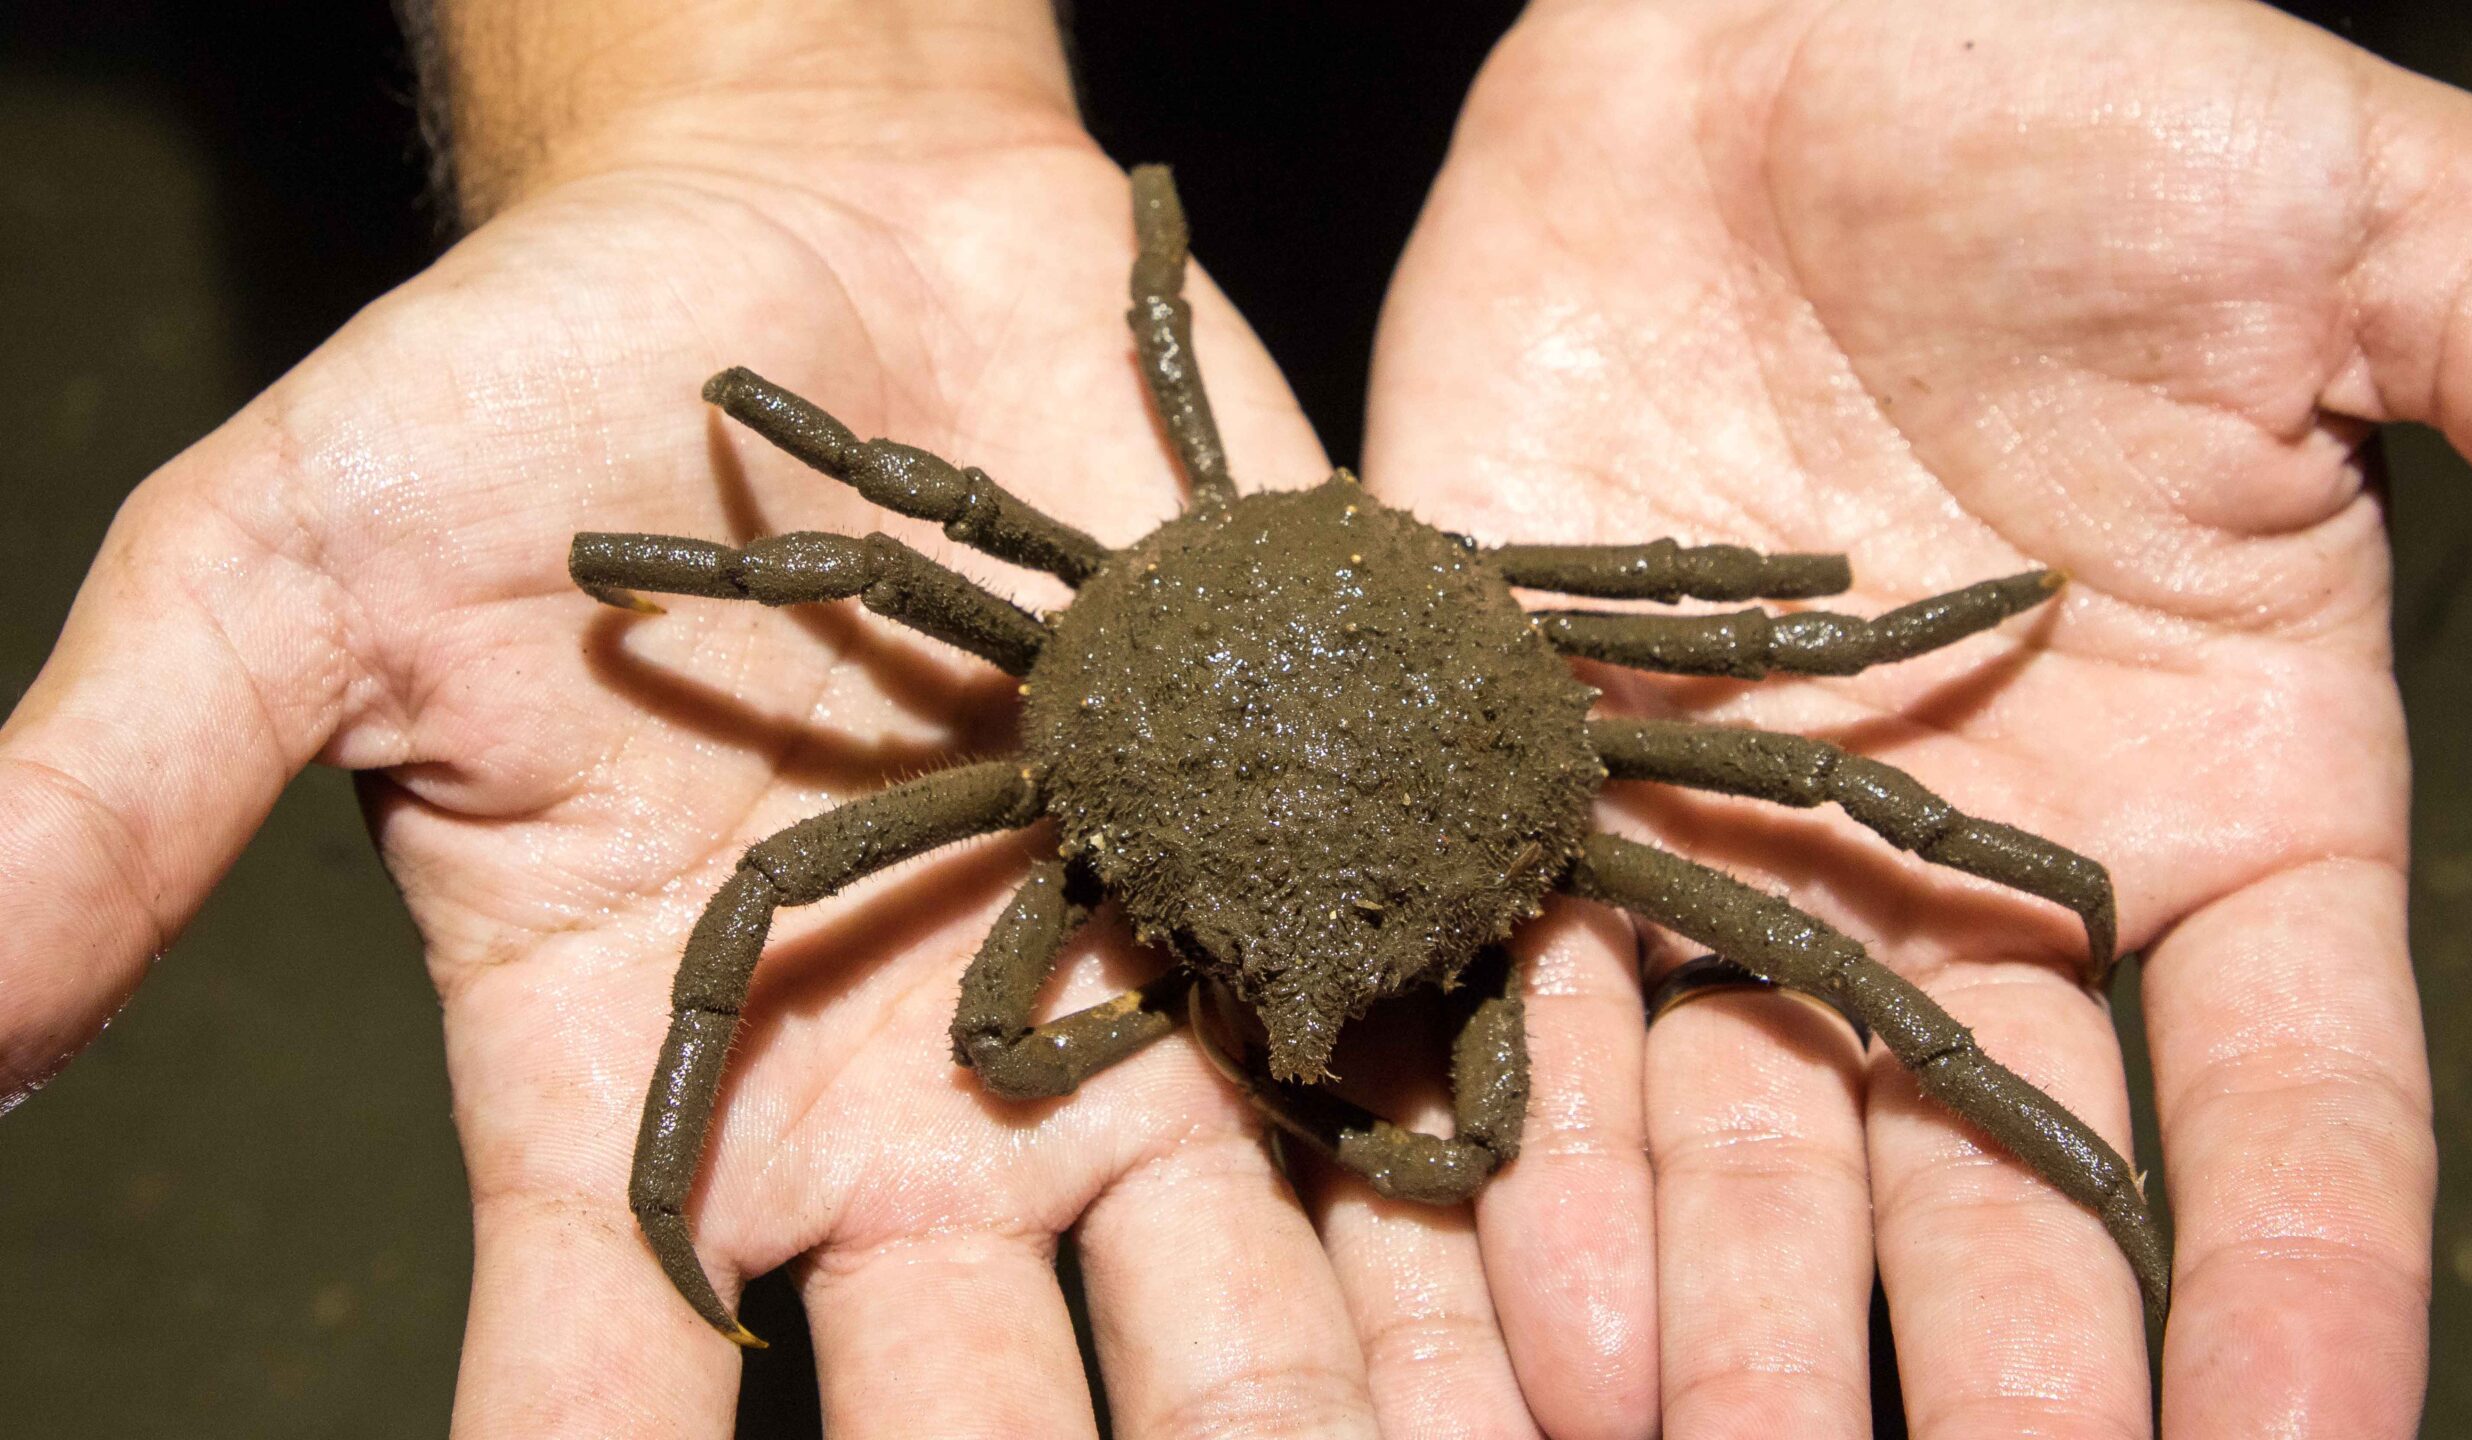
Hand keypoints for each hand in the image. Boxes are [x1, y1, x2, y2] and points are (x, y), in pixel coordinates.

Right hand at [0, 3, 1478, 1432]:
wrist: (815, 225)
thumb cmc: (528, 387)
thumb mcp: (292, 575)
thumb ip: (111, 796)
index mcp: (653, 1084)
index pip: (610, 1386)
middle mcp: (898, 1100)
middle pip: (977, 1394)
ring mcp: (1111, 998)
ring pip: (1222, 1285)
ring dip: (1318, 1417)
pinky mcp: (1280, 860)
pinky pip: (1380, 1064)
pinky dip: (1462, 1195)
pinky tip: (1557, 1330)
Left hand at [1357, 0, 2471, 1433]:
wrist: (1750, 20)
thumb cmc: (2065, 90)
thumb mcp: (2365, 234)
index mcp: (2209, 781)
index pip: (2278, 1093)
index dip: (2293, 1282)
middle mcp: (1968, 858)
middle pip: (1992, 1179)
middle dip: (1988, 1374)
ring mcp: (1745, 828)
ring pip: (1753, 1142)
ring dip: (1736, 1327)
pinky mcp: (1544, 760)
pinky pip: (1544, 1000)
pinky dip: (1540, 1162)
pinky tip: (1538, 1323)